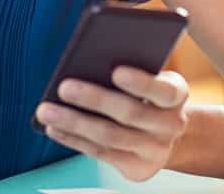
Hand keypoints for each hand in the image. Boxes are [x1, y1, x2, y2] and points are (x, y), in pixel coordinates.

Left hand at [35, 66, 188, 181]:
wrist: (165, 131)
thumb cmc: (146, 90)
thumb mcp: (147, 72)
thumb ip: (129, 62)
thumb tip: (87, 55)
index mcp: (177, 94)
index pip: (163, 90)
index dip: (141, 83)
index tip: (116, 71)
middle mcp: (171, 125)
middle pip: (130, 113)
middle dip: (94, 99)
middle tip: (64, 86)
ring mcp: (154, 150)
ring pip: (110, 136)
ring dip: (74, 122)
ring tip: (46, 109)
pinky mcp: (137, 169)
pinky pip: (101, 153)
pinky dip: (74, 139)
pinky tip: (53, 127)